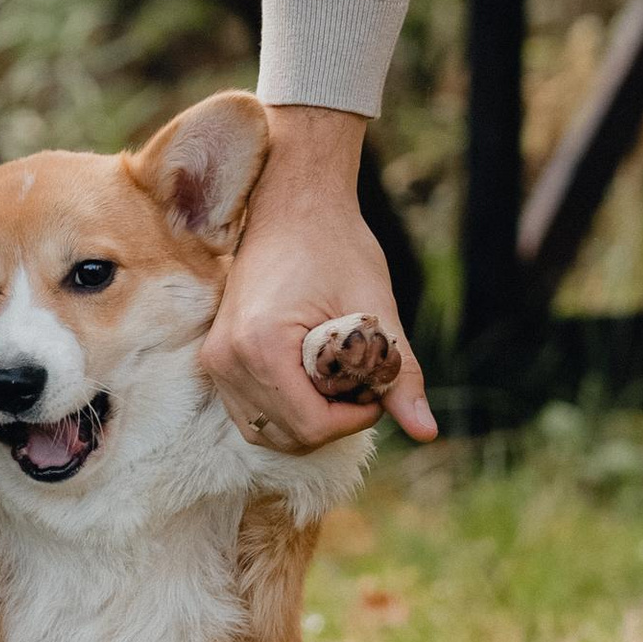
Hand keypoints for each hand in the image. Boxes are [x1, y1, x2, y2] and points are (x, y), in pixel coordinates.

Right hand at [203, 107, 436, 452]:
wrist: (292, 206)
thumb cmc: (336, 247)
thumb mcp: (376, 311)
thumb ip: (400, 374)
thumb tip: (427, 432)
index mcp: (262, 345)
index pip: (311, 425)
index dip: (355, 418)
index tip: (376, 386)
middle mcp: (227, 359)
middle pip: (288, 435)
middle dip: (333, 420)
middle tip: (359, 379)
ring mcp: (215, 360)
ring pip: (267, 431)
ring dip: (308, 418)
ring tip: (335, 376)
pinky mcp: (216, 358)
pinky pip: (251, 413)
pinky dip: (286, 409)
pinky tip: (311, 376)